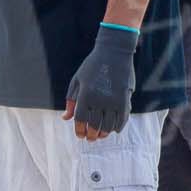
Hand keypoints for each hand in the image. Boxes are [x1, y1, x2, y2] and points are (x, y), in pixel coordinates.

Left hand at [64, 24, 138, 138]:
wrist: (114, 52)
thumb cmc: (92, 66)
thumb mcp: (77, 81)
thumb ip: (71, 101)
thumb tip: (65, 118)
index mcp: (85, 94)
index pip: (80, 119)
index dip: (79, 130)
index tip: (80, 135)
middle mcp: (100, 98)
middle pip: (95, 125)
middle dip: (91, 135)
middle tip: (90, 138)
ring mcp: (114, 99)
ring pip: (109, 125)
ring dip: (104, 133)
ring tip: (100, 135)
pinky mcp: (125, 98)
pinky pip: (122, 118)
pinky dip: (118, 127)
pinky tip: (114, 129)